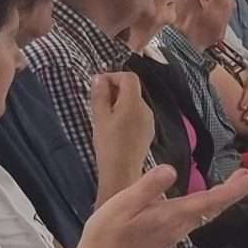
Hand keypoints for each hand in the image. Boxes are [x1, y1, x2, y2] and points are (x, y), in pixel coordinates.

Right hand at [87, 165, 247, 247]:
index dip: (238, 188)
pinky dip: (212, 201)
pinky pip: (199, 215)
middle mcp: (182, 225)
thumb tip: (170, 170)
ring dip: (226, 194)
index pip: (214, 200)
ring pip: (210, 211)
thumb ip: (148, 187)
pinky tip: (211, 195)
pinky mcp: (170, 232)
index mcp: (174, 215)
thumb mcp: (124, 203)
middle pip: (218, 205)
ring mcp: (177, 230)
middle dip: (239, 190)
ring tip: (240, 178)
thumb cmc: (108, 232)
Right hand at [89, 72, 153, 186]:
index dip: (113, 76)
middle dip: (115, 90)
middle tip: (98, 102)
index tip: (99, 85)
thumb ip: (100, 95)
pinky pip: (137, 114)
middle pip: (132, 89)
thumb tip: (99, 78)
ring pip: (134, 102)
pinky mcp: (148, 130)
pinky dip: (126, 113)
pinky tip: (115, 127)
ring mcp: (149, 120)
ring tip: (104, 116)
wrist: (122, 170)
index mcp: (133, 103)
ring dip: (119, 102)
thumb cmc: (108, 144)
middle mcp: (145, 108)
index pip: (129, 77)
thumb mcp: (99, 117)